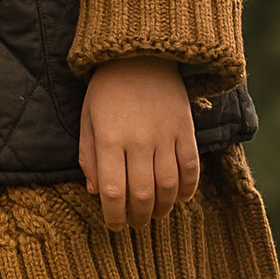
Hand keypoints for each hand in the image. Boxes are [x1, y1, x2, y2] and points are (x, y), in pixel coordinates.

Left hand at [78, 57, 199, 229]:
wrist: (141, 52)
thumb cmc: (107, 89)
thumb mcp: (88, 119)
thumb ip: (89, 156)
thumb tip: (96, 192)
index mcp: (109, 138)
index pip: (113, 192)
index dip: (114, 217)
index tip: (114, 225)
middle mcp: (138, 140)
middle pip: (142, 195)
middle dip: (138, 218)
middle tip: (135, 223)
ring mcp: (165, 135)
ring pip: (168, 186)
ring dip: (163, 208)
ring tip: (156, 214)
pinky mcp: (185, 129)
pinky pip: (191, 166)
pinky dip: (188, 188)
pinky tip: (181, 198)